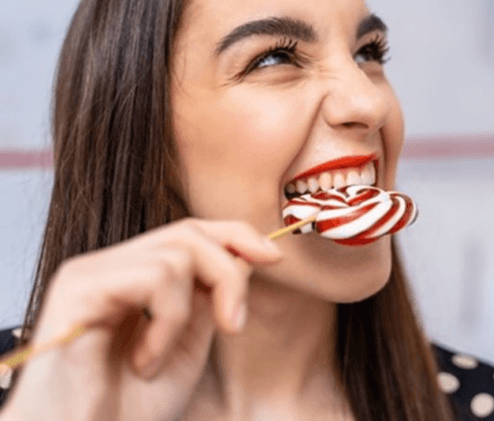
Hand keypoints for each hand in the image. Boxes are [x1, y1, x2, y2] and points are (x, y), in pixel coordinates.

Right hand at [1, 218, 281, 420]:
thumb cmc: (128, 407)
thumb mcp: (188, 345)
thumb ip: (209, 298)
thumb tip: (246, 255)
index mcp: (133, 275)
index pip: (190, 232)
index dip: (236, 236)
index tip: (273, 256)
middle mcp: (109, 266)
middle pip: (188, 233)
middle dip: (228, 274)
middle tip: (233, 324)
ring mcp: (90, 273)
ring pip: (176, 254)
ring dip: (184, 316)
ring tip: (157, 361)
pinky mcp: (77, 289)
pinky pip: (153, 278)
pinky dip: (165, 323)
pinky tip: (144, 361)